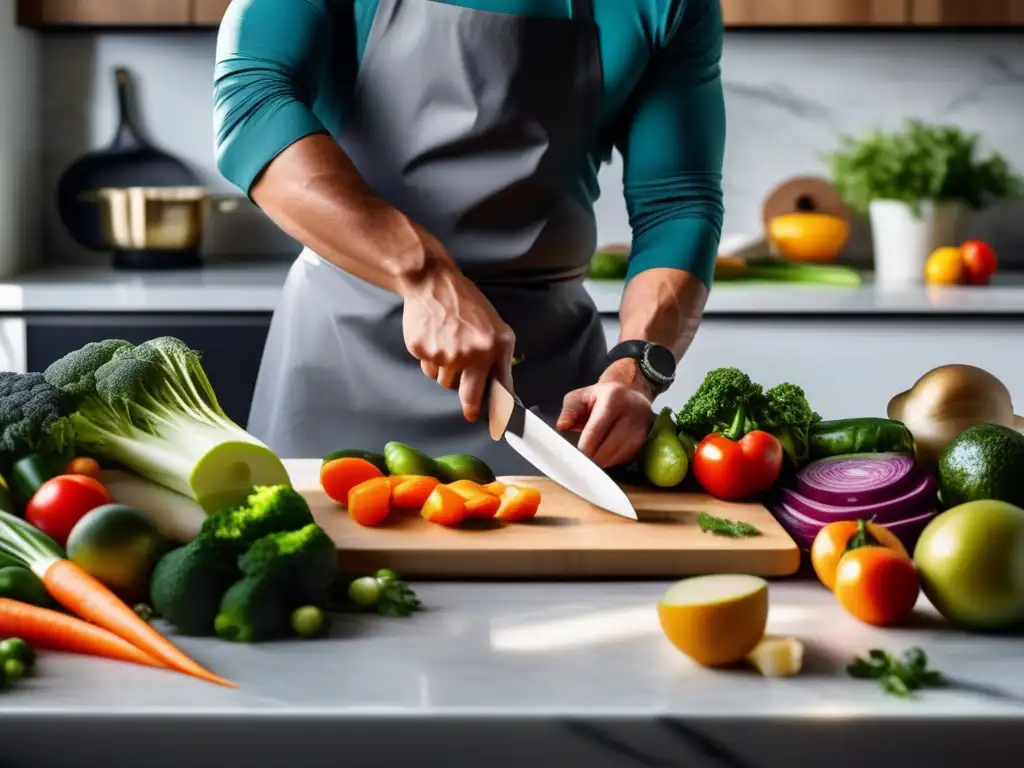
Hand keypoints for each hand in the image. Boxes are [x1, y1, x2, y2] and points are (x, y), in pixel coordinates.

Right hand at [402, 253, 514, 421]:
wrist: (433, 283)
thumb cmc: (468, 306)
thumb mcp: (496, 329)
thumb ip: (500, 360)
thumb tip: (503, 394)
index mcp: (492, 347)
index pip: (497, 389)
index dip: (495, 411)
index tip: (496, 425)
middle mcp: (470, 353)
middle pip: (467, 396)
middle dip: (469, 406)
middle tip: (470, 411)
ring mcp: (444, 353)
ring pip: (445, 382)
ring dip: (448, 372)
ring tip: (449, 346)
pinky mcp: (422, 351)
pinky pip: (428, 370)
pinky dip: (431, 360)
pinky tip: (435, 339)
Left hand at [556, 360, 655, 467]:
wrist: (631, 393)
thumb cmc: (601, 397)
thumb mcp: (581, 396)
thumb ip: (569, 409)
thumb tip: (562, 425)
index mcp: (613, 399)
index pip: (595, 432)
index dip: (583, 449)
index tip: (573, 458)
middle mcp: (631, 413)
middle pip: (607, 448)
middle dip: (591, 458)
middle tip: (580, 462)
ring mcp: (641, 428)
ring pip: (617, 456)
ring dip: (602, 461)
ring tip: (591, 458)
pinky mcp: (645, 441)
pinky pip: (626, 458)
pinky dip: (613, 461)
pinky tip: (604, 456)